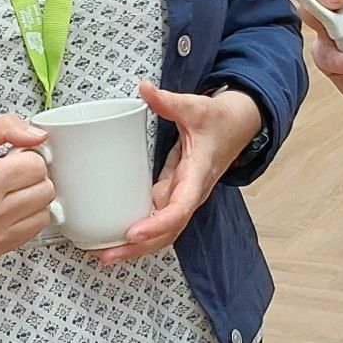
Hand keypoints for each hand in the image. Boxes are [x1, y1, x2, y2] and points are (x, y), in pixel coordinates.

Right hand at [0, 115, 56, 257]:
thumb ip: (6, 127)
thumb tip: (38, 136)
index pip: (35, 167)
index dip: (27, 156)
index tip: (12, 157)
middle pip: (45, 190)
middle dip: (32, 177)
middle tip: (11, 173)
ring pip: (45, 212)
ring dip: (32, 197)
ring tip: (9, 190)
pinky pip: (35, 229)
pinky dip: (28, 215)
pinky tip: (9, 205)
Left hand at [99, 82, 262, 265]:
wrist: (238, 126)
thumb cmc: (219, 120)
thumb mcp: (196, 107)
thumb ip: (170, 101)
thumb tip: (145, 88)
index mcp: (197, 175)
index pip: (180, 208)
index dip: (157, 223)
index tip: (133, 233)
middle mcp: (190, 193)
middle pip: (167, 231)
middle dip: (139, 247)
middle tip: (107, 255)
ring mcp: (183, 196)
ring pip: (162, 231)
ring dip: (136, 246)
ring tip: (105, 254)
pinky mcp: (174, 194)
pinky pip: (157, 219)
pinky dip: (139, 232)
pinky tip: (115, 237)